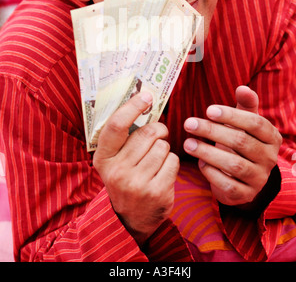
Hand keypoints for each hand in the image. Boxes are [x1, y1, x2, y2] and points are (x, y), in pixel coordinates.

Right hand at [93, 92, 179, 245]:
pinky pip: (173, 161)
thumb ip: (123, 137)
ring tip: (157, 159)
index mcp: (103, 158)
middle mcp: (117, 171)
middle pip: (147, 133)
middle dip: (158, 130)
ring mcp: (137, 184)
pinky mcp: (157, 192)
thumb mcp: (114, 161)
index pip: (117, 125)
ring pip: (163, 146)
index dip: (133, 107)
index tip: (146, 96)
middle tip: (158, 134)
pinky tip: (163, 172)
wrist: (129, 219)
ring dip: (164, 149)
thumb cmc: (125, 179)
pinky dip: (172, 162)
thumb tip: (143, 101)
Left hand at [183, 86, 281, 207]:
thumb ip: (245, 105)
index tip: (208, 110)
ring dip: (207, 152)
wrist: (243, 177)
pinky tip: (199, 162)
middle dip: (212, 131)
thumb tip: (242, 87)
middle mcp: (269, 159)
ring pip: (234, 165)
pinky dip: (211, 172)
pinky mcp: (246, 195)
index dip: (231, 116)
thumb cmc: (241, 141)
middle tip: (189, 123)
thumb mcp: (245, 122)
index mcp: (272, 137)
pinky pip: (227, 184)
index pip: (255, 123)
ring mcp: (259, 179)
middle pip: (241, 142)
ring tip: (188, 143)